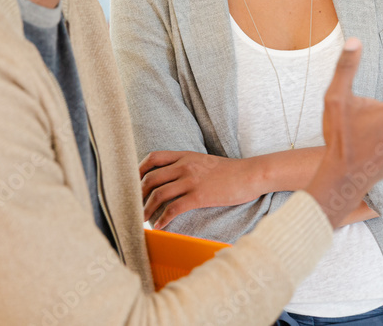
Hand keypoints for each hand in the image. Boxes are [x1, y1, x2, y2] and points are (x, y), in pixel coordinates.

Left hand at [139, 151, 259, 228]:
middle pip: (151, 178)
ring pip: (158, 194)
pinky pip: (174, 208)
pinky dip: (163, 219)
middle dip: (138, 194)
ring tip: (142, 220)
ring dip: (146, 209)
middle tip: (134, 206)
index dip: (138, 170)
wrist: (250, 174)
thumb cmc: (229, 171)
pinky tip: (159, 227)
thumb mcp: (204, 161)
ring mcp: (192, 180)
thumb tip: (171, 178)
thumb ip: (187, 165)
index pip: (153, 157)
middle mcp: (185, 165)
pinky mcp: (200, 196)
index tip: (133, 184)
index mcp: (185, 155)